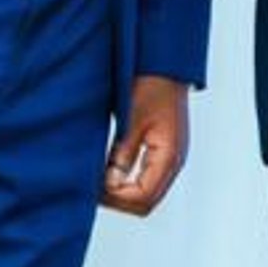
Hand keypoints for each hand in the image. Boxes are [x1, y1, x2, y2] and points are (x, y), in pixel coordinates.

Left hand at [101, 76, 188, 217]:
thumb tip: (109, 184)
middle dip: (119, 200)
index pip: (143, 196)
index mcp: (169, 155)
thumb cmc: (151, 84)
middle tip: (93, 189)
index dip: (116, 198)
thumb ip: (122, 154)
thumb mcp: (130, 120)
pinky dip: (129, 181)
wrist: (165, 64)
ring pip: (147, 193)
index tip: (93, 189)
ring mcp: (171, 158)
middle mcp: (174, 161)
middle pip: (147, 202)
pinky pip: (148, 178)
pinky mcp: (164, 151)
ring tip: (99, 180)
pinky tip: (112, 170)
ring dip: (123, 192)